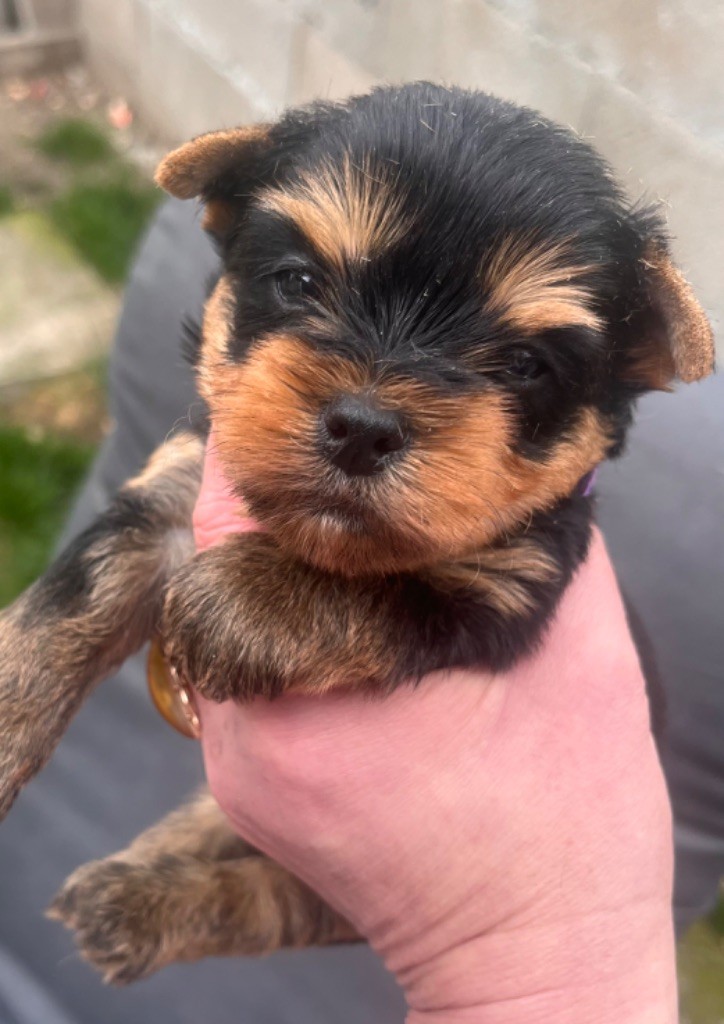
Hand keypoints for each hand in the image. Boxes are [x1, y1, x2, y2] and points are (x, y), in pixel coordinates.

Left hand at [193, 440, 676, 1023]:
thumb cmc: (567, 819)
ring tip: (337, 516)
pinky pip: (243, 665)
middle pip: (216, 567)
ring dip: (271, 560)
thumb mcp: (579, 657)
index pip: (236, 528)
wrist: (537, 950)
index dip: (259, 451)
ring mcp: (242, 767)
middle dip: (267, 501)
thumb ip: (547, 544)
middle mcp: (248, 732)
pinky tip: (339, 598)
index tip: (295, 403)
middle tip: (322, 448)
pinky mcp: (256, 786)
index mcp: (316, 687)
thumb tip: (534, 468)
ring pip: (224, 614)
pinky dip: (279, 618)